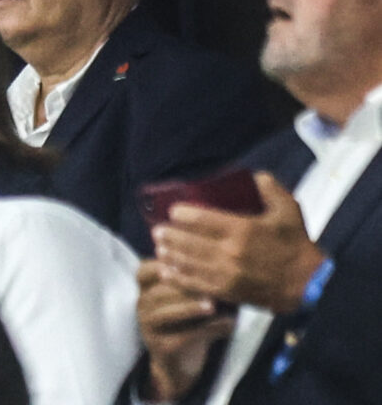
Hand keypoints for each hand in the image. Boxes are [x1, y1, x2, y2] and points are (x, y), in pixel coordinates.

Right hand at [134, 260, 232, 400]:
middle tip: (211, 282)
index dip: (165, 263)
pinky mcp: (161, 347)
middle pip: (160, 289)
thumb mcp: (186, 298)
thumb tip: (221, 261)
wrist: (180, 365)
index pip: (146, 269)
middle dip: (186, 284)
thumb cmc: (188, 322)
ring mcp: (148, 326)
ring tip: (213, 305)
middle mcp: (142, 305)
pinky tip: (229, 325)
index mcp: (145, 289)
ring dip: (191, 306)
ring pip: (167, 312)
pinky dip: (208, 330)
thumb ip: (192, 280)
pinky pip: (184, 336)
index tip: (191, 261)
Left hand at [153, 173, 327, 312]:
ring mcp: (227, 274)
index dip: (181, 214)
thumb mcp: (288, 209)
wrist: (309, 285)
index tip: (173, 211)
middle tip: (158, 230)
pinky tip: (167, 272)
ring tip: (159, 248)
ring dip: (170, 255)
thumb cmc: (296, 245)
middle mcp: (230, 252)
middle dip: (169, 235)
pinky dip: (178, 278)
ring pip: (188, 263)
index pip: (200, 219)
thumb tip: (253, 175)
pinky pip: (196, 285)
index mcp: (242, 229)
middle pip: (188, 242)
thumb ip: (270, 188)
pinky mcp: (228, 292)